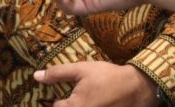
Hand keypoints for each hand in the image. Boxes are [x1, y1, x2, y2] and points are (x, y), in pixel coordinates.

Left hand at [33, 61, 157, 106]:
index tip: (64, 93)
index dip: (58, 100)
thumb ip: (57, 73)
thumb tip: (36, 77)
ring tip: (91, 98)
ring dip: (80, 104)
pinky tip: (98, 102)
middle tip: (81, 95)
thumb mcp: (81, 70)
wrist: (138, 88)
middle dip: (70, 103)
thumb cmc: (107, 77)